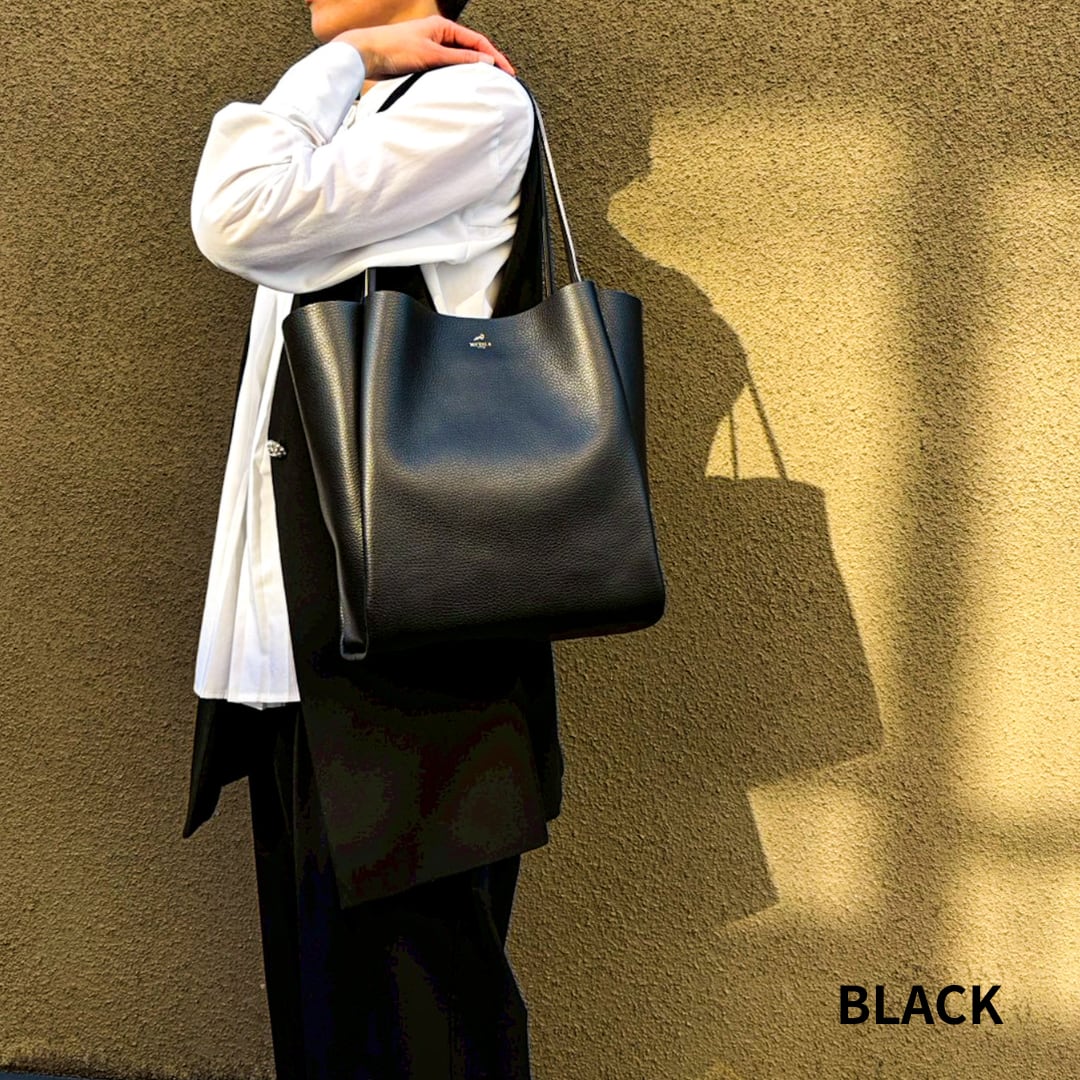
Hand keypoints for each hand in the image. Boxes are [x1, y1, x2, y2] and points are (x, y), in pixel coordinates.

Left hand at [333, 16, 514, 78]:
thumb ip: (460, 59)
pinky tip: (464, 89)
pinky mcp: (424, 62)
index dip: (495, 57)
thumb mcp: (432, 55)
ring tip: (487, 87)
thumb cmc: (394, 49)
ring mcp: (432, 49)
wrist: (367, 55)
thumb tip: (486, 61)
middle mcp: (439, 36)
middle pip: (471, 50)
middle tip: (502, 82)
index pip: (478, 41)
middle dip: (488, 65)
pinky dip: (459, 78)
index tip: (508, 73)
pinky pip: (448, 70)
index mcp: (443, 27)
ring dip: (473, 73)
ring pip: (460, 61)